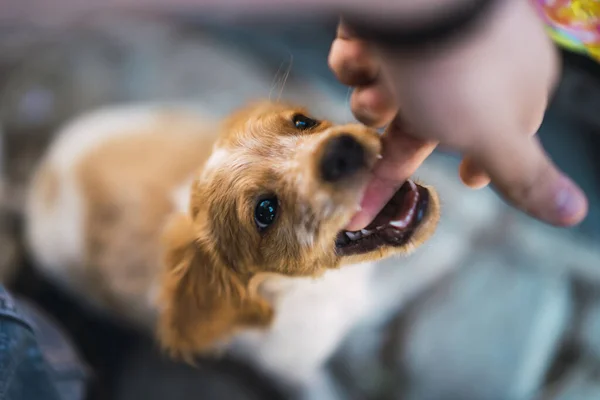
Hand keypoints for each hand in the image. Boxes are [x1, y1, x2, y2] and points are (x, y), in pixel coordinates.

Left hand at [329, 0, 587, 229]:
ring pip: (387, 93)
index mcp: (507, 88)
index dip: (477, 160)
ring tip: (376, 90)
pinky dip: (355, 63)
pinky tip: (361, 52)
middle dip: (398, 145)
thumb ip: (526, 177)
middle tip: (374, 173)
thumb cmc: (462, 73)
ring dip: (373, 102)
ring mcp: (421, 42)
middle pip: (426, 120)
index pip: (493, 134)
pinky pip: (362, 59)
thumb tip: (575, 213)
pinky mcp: (380, 27)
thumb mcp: (497, 137)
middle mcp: (466, 63)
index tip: (468, 179)